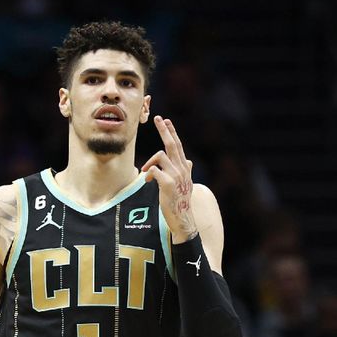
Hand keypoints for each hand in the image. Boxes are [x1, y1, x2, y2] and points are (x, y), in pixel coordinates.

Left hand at [141, 116, 196, 242]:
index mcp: (185, 168)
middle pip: (172, 145)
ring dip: (150, 162)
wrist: (182, 218)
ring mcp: (176, 176)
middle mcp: (183, 169)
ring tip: (146, 173)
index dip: (172, 132)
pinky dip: (149, 173)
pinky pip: (155, 170)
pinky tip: (147, 181)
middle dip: (164, 130)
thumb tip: (190, 161)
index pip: (178, 146)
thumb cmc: (180, 201)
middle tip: (158, 118)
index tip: (166, 120)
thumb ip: (186, 171)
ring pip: (161, 156)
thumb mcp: (185, 184)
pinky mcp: (168, 184)